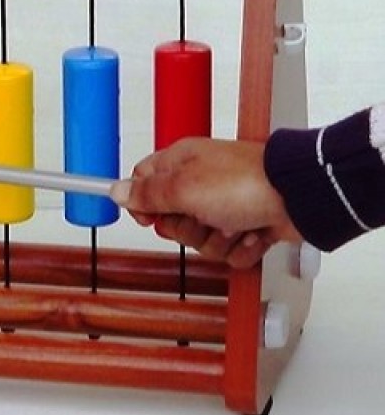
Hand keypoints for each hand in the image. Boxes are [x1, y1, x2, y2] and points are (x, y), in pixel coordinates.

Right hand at [114, 138, 301, 267]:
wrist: (299, 198)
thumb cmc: (245, 183)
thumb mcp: (183, 188)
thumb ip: (147, 193)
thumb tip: (115, 190)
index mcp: (180, 164)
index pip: (143, 183)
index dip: (143, 205)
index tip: (152, 216)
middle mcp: (200, 183)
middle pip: (170, 220)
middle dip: (187, 229)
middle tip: (203, 215)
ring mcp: (223, 206)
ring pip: (199, 240)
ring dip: (217, 240)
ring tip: (235, 223)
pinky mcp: (244, 226)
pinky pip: (228, 251)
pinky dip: (240, 248)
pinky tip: (253, 232)